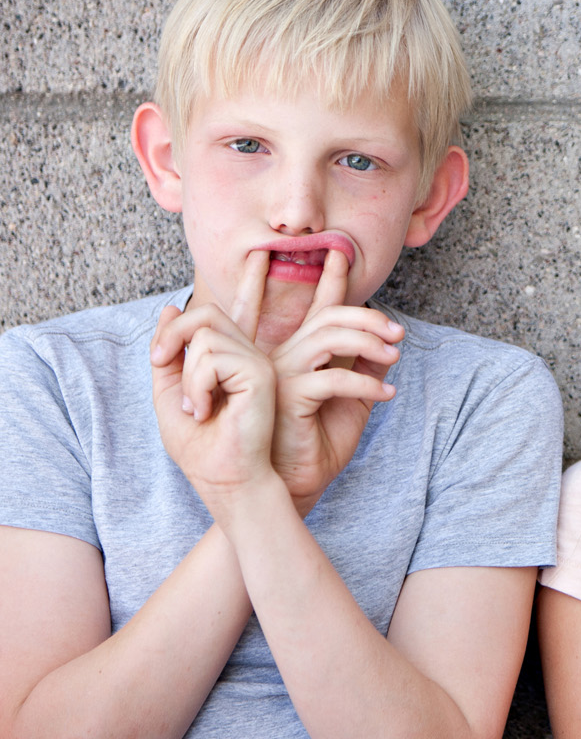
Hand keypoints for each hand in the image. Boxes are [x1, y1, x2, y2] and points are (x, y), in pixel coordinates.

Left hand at [149, 279, 279, 521]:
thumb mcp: (170, 397)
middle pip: (204, 315)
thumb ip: (170, 355)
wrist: (225, 481)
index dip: (253, 281)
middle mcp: (252, 356)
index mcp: (236, 360)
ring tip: (196, 408)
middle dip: (171, 339)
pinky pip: (209, 357)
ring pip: (202, 337)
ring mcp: (259, 362)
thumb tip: (171, 309)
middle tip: (161, 364)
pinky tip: (205, 410)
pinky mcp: (261, 373)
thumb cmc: (203, 449)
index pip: (244, 311)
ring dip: (185, 377)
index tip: (259, 257)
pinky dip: (194, 386)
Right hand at [266, 248, 400, 515]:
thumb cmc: (320, 443)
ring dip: (368, 342)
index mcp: (298, 355)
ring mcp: (281, 373)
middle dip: (366, 317)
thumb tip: (386, 343)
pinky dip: (365, 381)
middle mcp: (284, 357)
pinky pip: (331, 378)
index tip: (340, 253)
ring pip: (327, 337)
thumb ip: (362, 368)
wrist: (298, 484)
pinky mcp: (288, 396)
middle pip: (327, 317)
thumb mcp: (352, 400)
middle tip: (397, 333)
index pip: (316, 309)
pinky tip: (385, 393)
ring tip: (395, 357)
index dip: (329, 280)